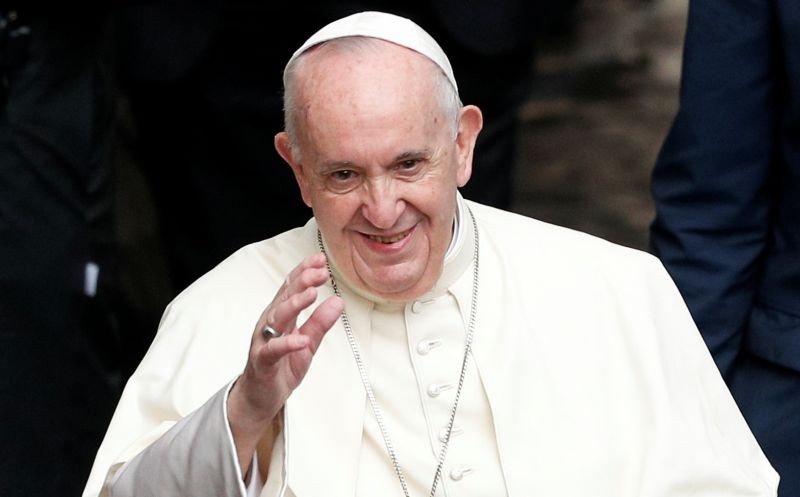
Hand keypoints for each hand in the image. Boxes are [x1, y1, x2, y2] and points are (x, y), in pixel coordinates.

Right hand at [227, 253, 343, 473]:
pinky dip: (287, 344)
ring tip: (312, 295)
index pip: (291, 288)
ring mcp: (263, 342)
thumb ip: (320, 323)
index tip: (320, 260)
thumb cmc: (282, 367)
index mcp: (280, 316)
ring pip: (277, 318)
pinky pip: (273, 351)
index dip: (304, 272)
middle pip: (285, 298)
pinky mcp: (262, 362)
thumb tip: (338, 301)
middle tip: (320, 271)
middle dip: (302, 282)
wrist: (261, 397)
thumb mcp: (308, 343)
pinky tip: (301, 339)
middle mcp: (269, 324)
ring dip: (294, 305)